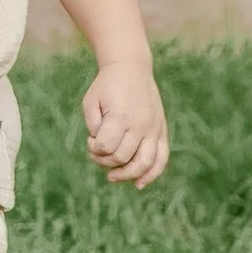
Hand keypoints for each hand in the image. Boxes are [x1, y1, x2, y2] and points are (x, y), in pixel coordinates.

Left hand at [82, 64, 169, 188]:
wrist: (131, 68)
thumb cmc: (107, 85)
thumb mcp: (91, 100)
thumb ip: (92, 125)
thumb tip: (101, 147)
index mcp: (120, 116)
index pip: (106, 147)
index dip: (94, 149)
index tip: (90, 140)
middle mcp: (140, 125)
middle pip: (122, 157)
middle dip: (105, 161)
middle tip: (97, 152)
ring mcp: (153, 129)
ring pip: (144, 163)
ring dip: (127, 175)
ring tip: (112, 176)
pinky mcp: (161, 130)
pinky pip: (161, 159)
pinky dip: (152, 174)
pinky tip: (139, 184)